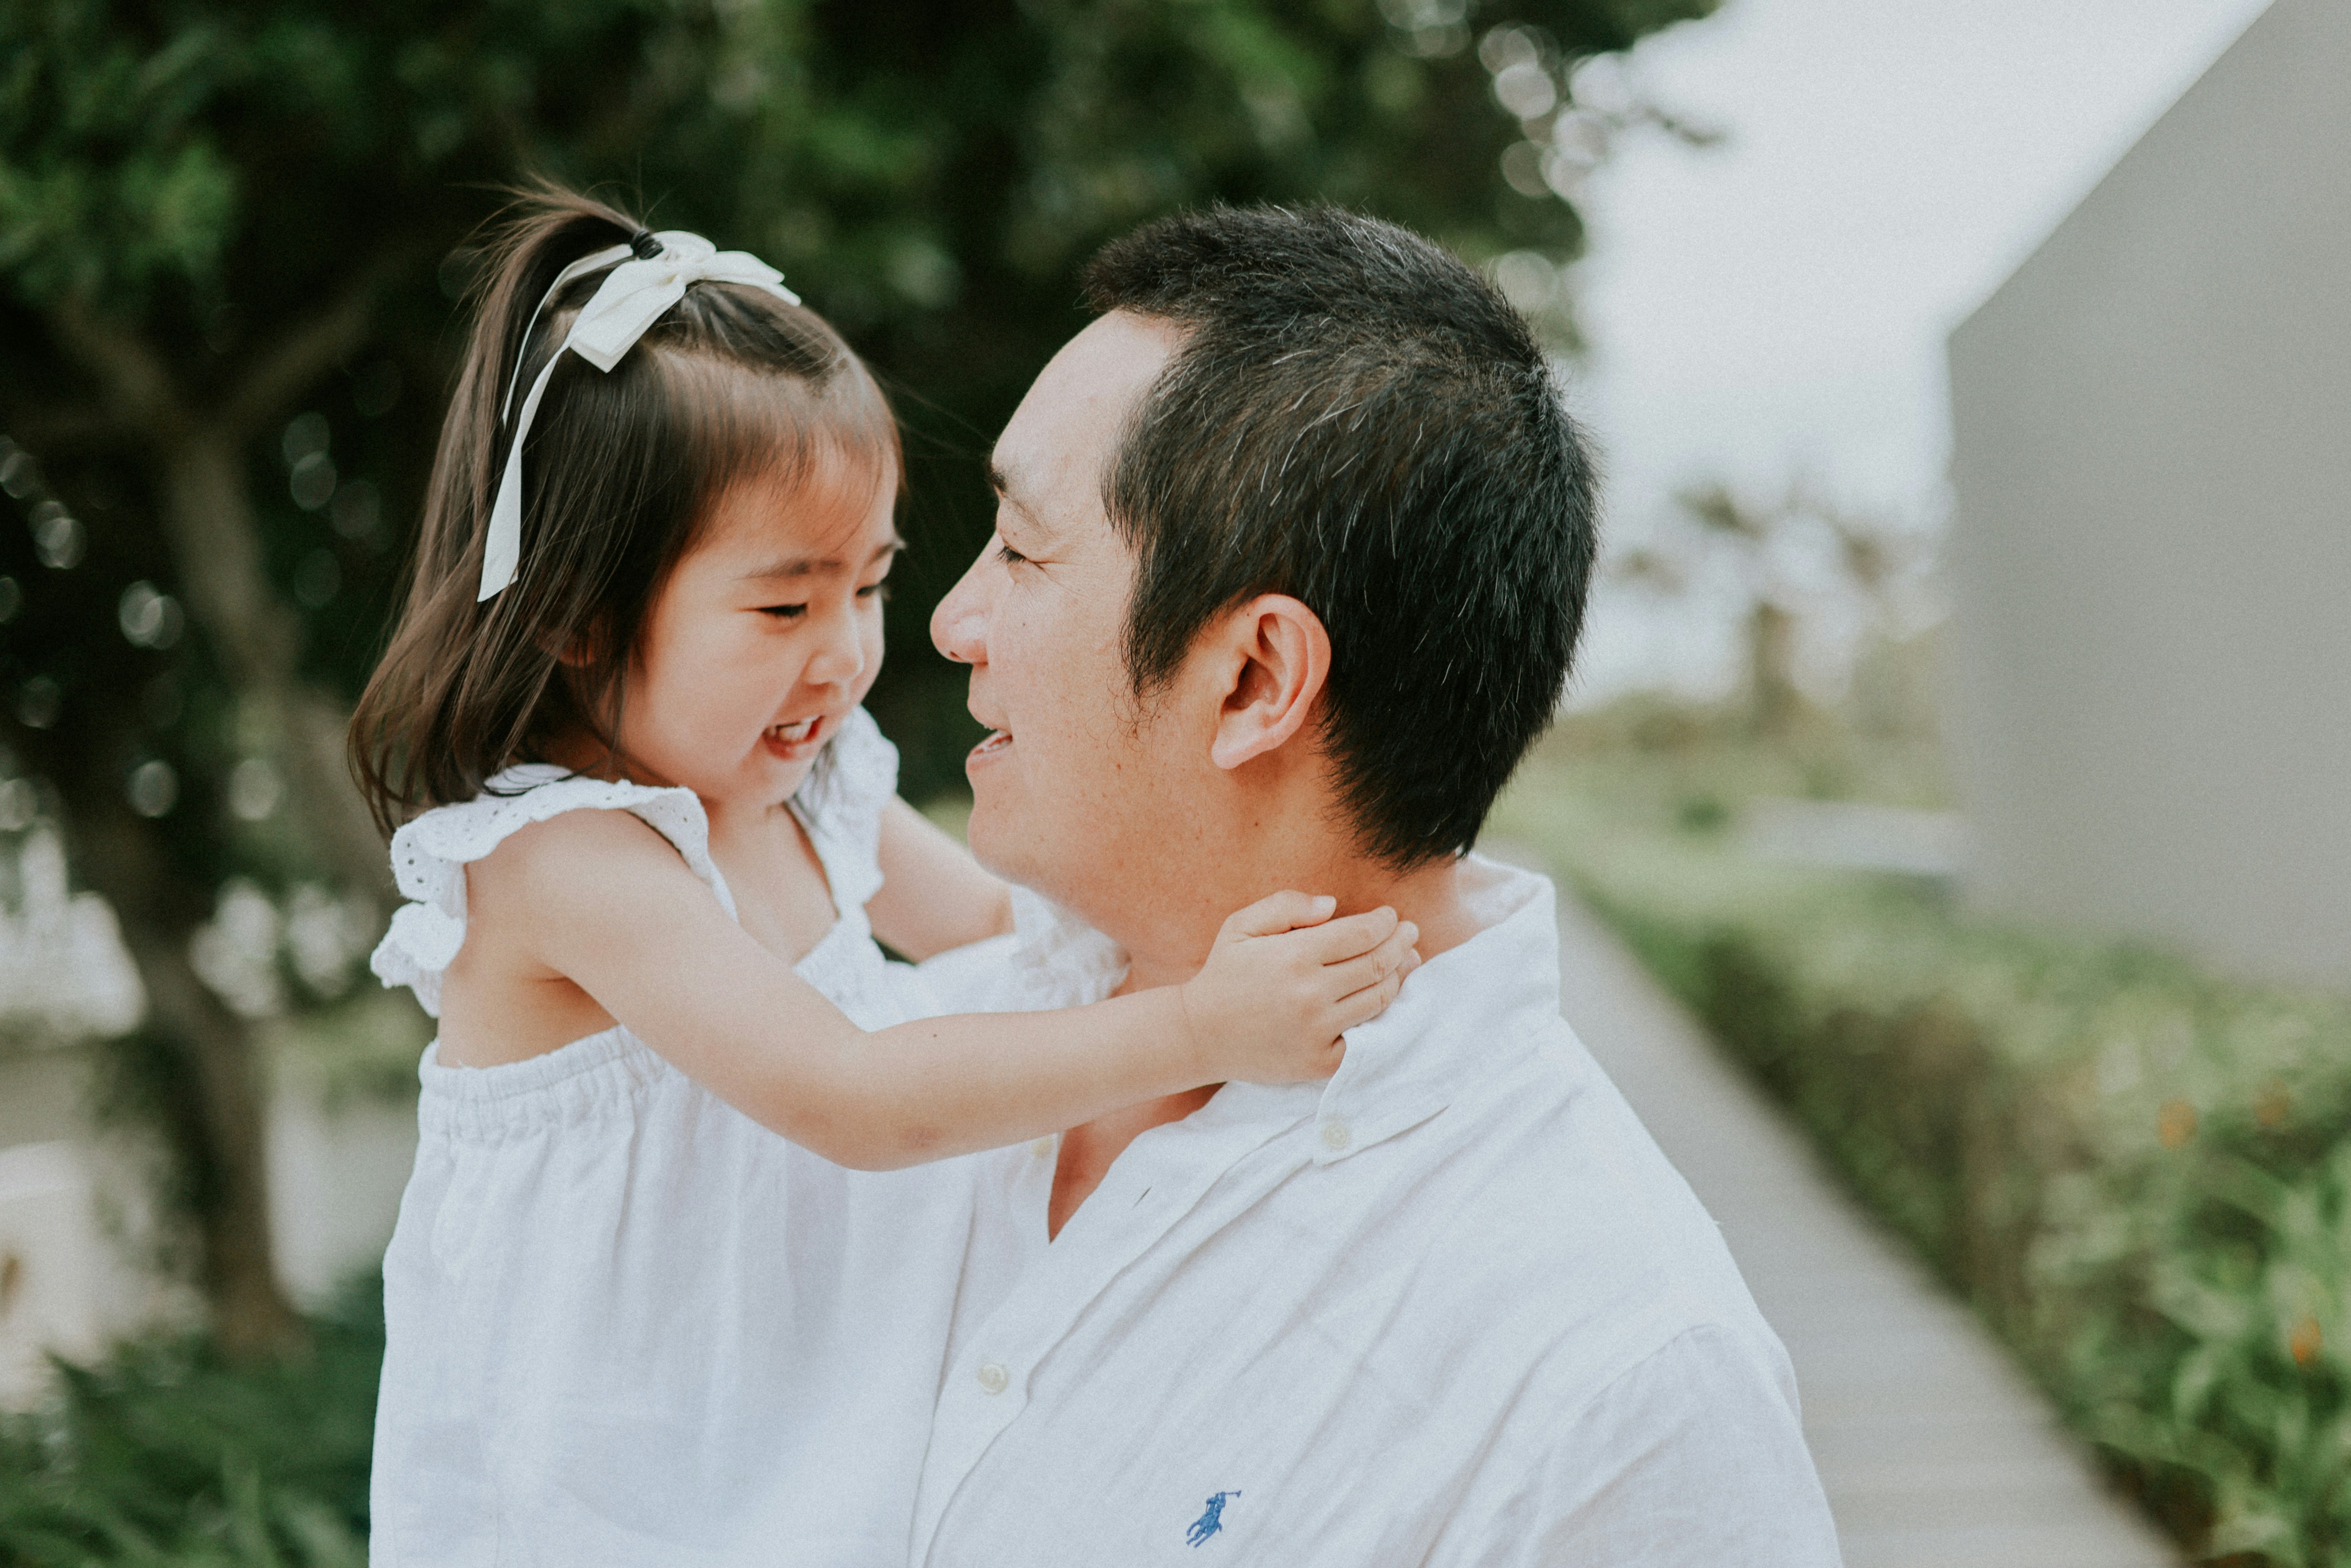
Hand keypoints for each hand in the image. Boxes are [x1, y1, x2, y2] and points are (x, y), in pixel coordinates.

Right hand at [1176, 892, 1420, 1084]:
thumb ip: (1286, 905)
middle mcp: (1310, 994)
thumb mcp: (1242, 925)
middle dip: (1400, 944)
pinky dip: (1383, 1017)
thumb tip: (1333, 905)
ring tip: (1408, 960)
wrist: (1199, 1035)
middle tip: (1410, 933)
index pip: (1360, 934)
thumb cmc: (1224, 973)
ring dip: (1400, 977)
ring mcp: (1317, 1031)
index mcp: (1293, 956)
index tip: (1392, 916)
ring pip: (1378, 999)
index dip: (1384, 922)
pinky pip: (1366, 1037)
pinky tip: (1388, 999)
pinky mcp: (1320, 1062)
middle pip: (1377, 964)